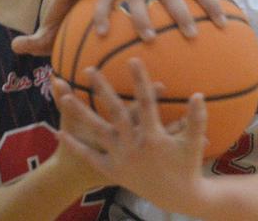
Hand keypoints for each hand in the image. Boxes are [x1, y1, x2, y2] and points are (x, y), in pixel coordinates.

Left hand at [57, 59, 208, 212]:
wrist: (176, 198)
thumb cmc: (187, 167)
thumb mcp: (193, 144)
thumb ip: (196, 119)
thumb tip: (198, 94)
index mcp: (154, 137)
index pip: (146, 102)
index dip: (140, 80)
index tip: (132, 59)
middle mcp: (134, 146)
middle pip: (115, 112)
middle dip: (101, 90)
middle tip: (89, 69)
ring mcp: (120, 159)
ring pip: (97, 132)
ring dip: (80, 114)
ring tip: (63, 96)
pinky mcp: (112, 170)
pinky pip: (90, 156)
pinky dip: (75, 145)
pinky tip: (59, 131)